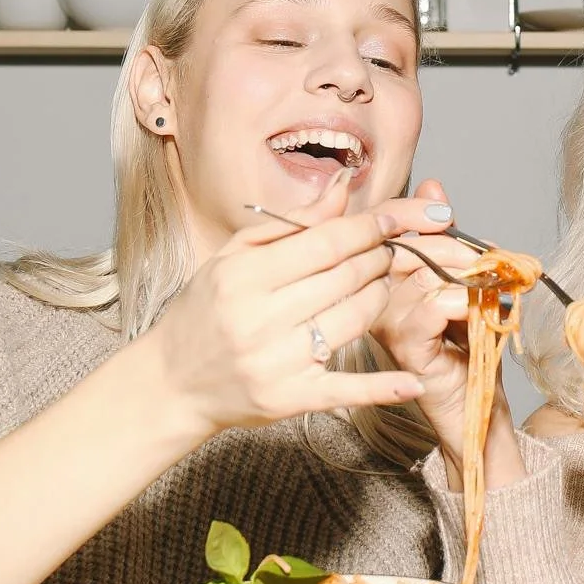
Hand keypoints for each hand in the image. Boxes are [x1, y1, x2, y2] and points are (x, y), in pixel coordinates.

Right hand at [137, 169, 450, 435]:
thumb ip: (292, 223)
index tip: (392, 218)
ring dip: (380, 297)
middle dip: (379, 258)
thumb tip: (343, 185)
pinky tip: (412, 382)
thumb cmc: (203, 311)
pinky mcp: (289, 399)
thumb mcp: (234, 256)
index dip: (368, 228)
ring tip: (380, 283)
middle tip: (389, 249)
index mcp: (244, 276)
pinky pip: (345, 390)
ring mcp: (276, 361)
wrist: (171, 381)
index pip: (325, 244)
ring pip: (354, 321)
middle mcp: (260, 318)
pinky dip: (382, 388)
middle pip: (346, 279)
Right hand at [376, 179, 477, 453]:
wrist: (478, 411)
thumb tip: (434, 186)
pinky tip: (478, 311)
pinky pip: (429, 308)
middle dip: (451, 246)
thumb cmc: (467, 350)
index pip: (383, 229)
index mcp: (382, 278)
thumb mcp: (462, 282)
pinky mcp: (404, 348)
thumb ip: (446, 238)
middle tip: (490, 260)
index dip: (410, 211)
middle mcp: (375, 299)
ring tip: (492, 287)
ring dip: (464, 275)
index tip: (445, 212)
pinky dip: (462, 302)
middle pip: (403, 248)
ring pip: (418, 276)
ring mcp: (386, 324)